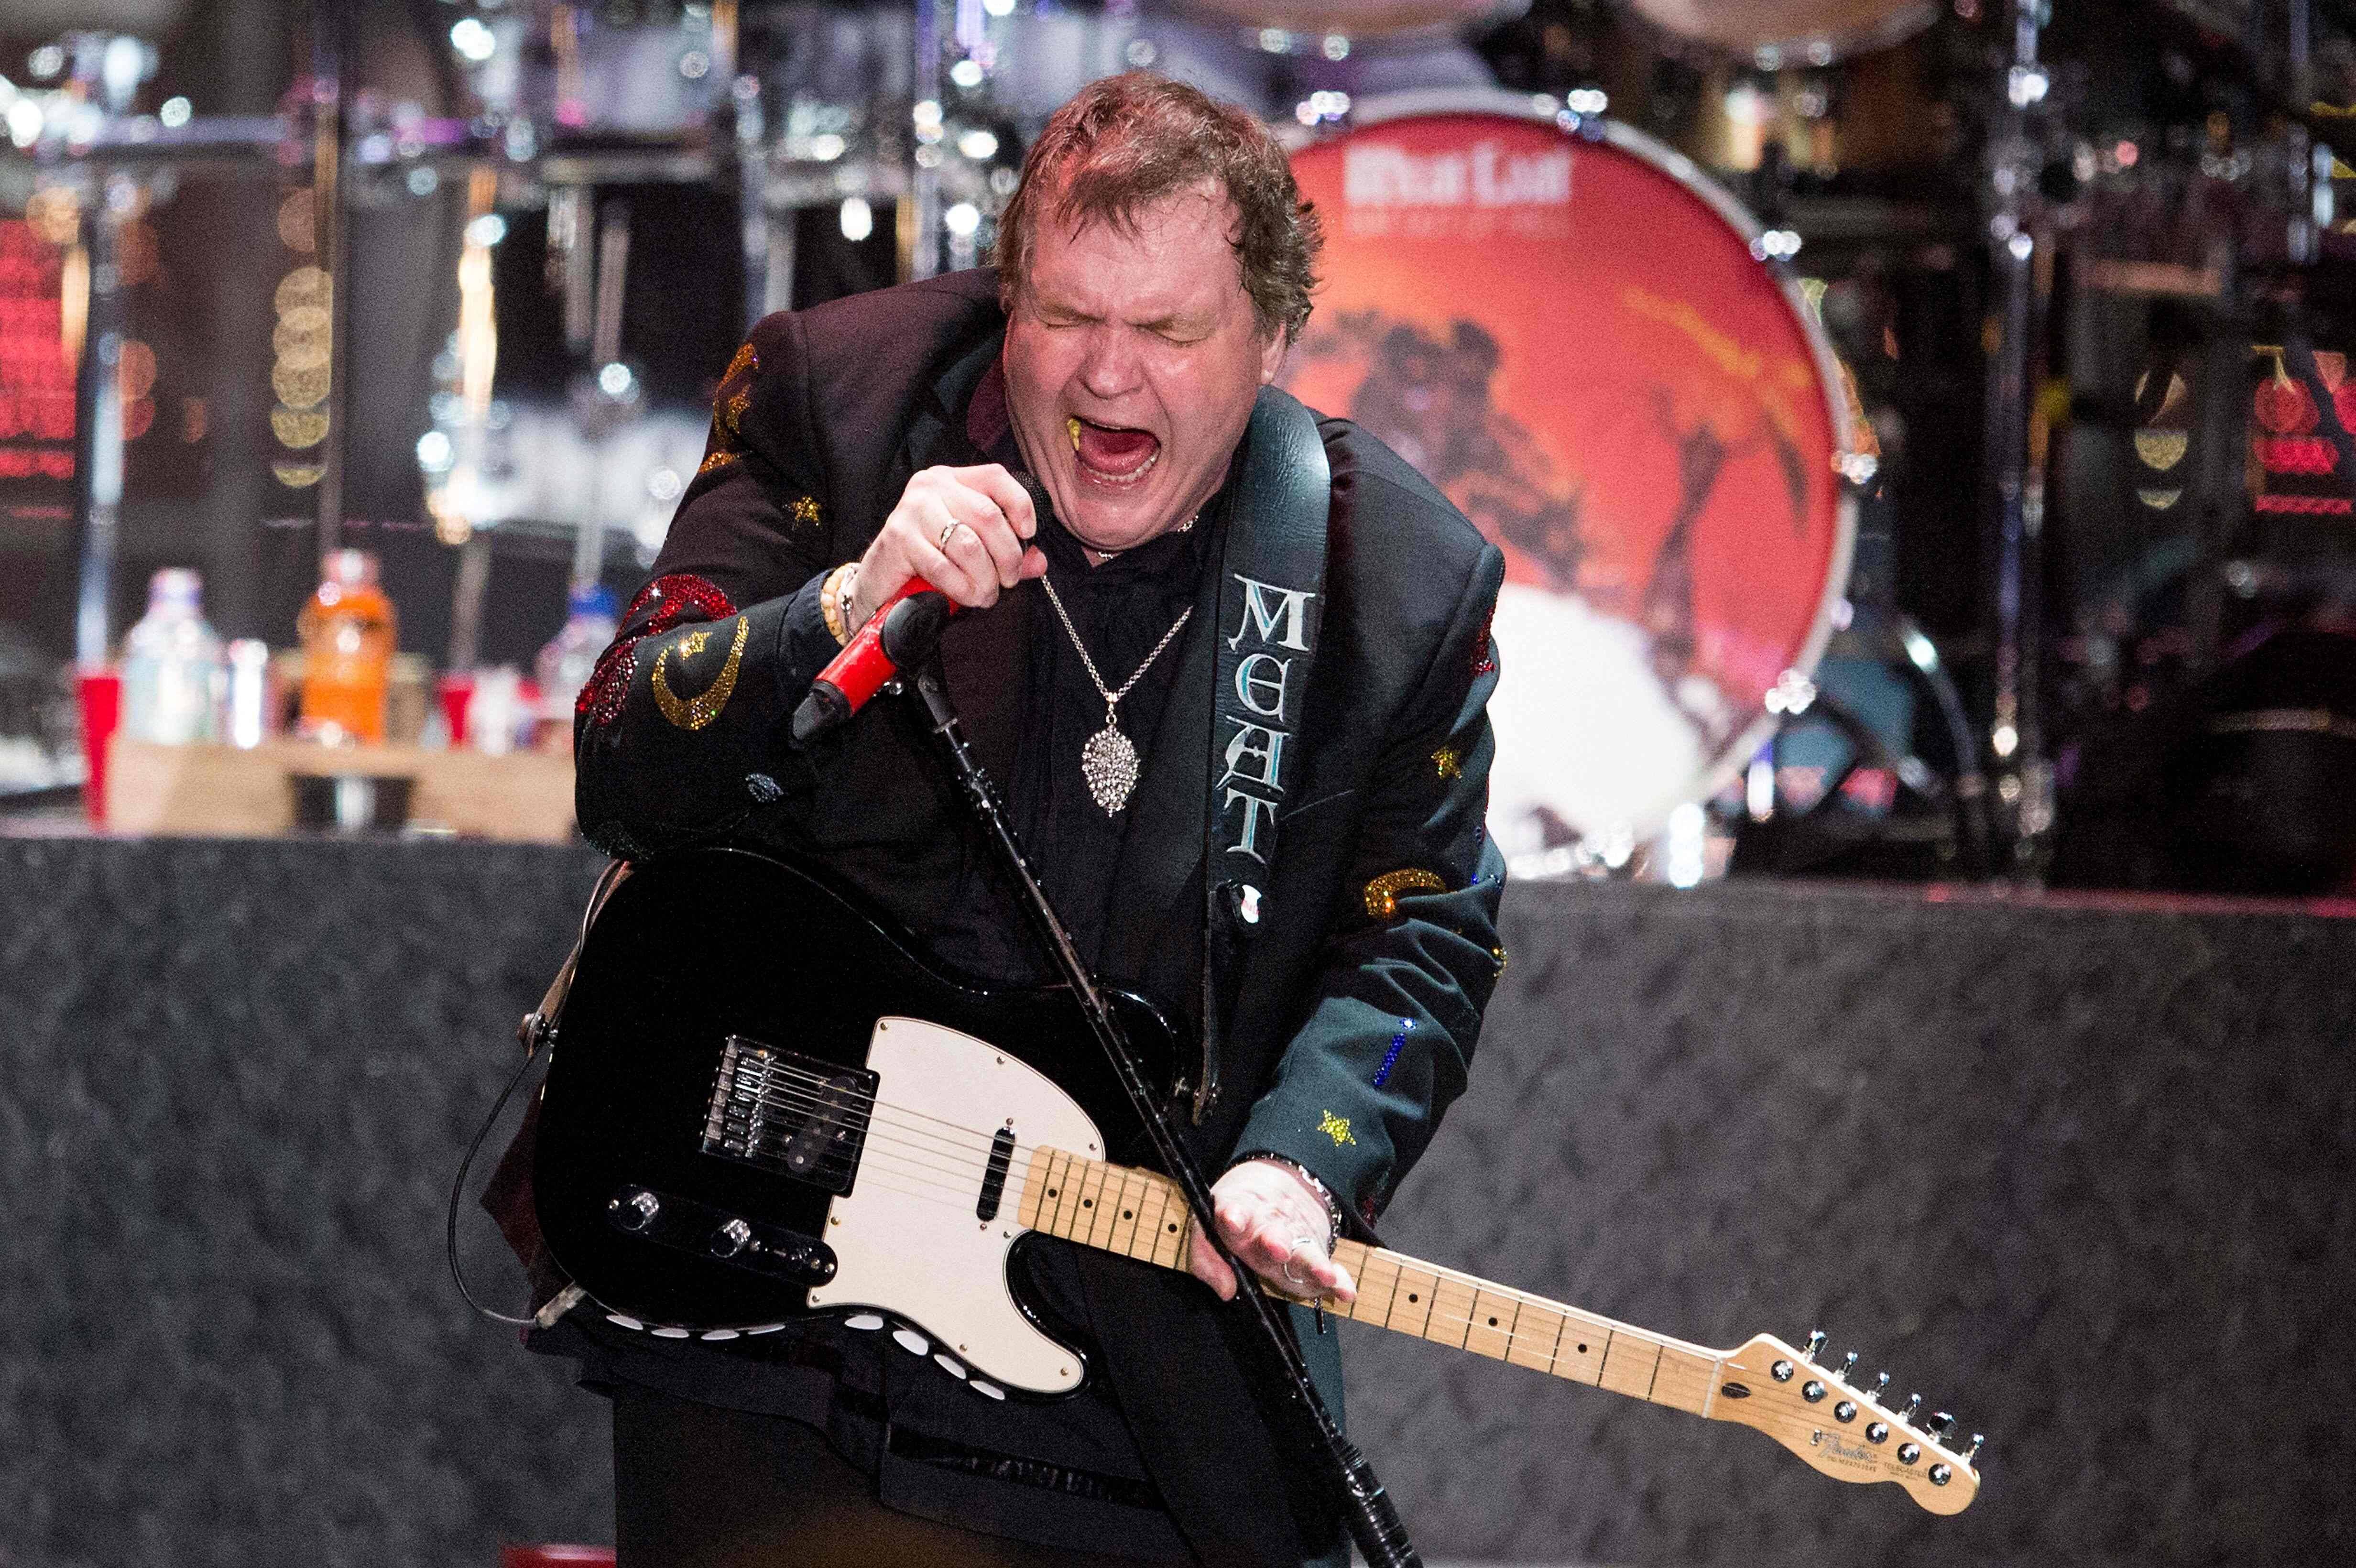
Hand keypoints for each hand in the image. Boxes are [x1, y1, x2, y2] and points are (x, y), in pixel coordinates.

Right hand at [850, 464, 1046, 623]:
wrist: (878, 583)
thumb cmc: (927, 562)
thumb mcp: (970, 551)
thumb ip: (1005, 551)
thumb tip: (1039, 561)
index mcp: (952, 480)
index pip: (995, 476)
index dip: (1019, 505)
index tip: (1028, 534)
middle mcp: (931, 486)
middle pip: (987, 515)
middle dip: (1007, 555)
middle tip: (1007, 580)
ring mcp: (912, 510)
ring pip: (968, 544)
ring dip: (985, 577)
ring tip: (986, 594)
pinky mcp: (899, 538)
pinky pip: (943, 567)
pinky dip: (962, 587)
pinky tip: (968, 597)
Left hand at [1187, 1158, 1356, 1305]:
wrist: (1283, 1182)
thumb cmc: (1240, 1217)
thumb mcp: (1210, 1228)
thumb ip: (1206, 1259)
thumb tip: (1225, 1290)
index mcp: (1240, 1219)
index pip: (1234, 1214)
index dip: (1233, 1216)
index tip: (1232, 1219)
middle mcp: (1269, 1229)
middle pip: (1274, 1235)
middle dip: (1276, 1242)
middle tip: (1278, 1248)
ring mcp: (1296, 1239)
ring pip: (1305, 1251)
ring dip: (1314, 1264)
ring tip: (1325, 1274)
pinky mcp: (1317, 1250)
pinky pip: (1331, 1267)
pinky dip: (1341, 1281)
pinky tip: (1347, 1292)